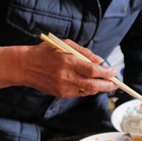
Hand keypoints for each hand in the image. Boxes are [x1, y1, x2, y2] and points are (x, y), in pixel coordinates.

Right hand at [0, 39, 118, 97]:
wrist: (25, 66)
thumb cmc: (46, 52)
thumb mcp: (64, 45)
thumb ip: (83, 52)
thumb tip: (100, 61)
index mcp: (67, 61)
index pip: (92, 70)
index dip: (106, 72)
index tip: (114, 71)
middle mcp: (66, 76)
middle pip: (93, 85)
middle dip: (107, 85)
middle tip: (115, 83)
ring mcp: (63, 87)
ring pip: (87, 91)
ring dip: (99, 88)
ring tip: (105, 83)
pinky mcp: (61, 94)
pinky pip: (79, 93)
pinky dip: (88, 89)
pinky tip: (91, 85)